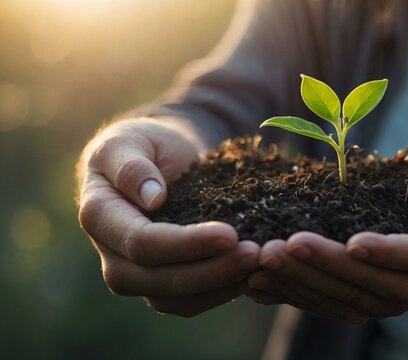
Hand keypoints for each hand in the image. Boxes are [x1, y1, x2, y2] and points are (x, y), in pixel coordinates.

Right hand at [77, 117, 259, 316]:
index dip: (186, 244)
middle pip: (157, 281)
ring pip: (174, 300)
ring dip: (219, 286)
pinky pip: (189, 302)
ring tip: (258, 265)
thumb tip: (151, 197)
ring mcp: (136, 274)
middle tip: (253, 255)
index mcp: (99, 217)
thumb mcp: (130, 140)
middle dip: (209, 271)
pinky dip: (221, 293)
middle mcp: (112, 254)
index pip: (141, 243)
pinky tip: (251, 275)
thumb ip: (131, 165)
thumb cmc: (143, 146)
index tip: (229, 234)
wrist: (157, 162)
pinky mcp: (162, 284)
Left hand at [245, 138, 407, 322]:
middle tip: (282, 248)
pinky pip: (346, 303)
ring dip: (310, 286)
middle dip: (330, 270)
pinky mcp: (389, 295)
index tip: (349, 241)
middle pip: (384, 288)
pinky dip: (307, 294)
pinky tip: (269, 284)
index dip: (387, 253)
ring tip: (265, 265)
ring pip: (359, 303)